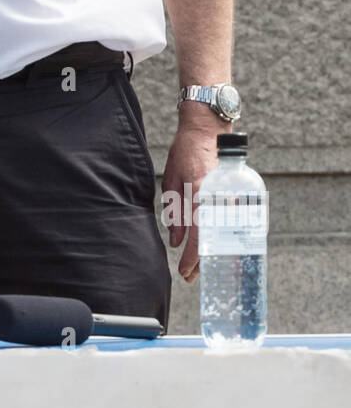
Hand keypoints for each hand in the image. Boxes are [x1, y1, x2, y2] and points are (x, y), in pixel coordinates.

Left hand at [160, 122, 220, 282]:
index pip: (199, 234)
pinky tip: (218, 246)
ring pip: (225, 232)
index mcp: (200, 194)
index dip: (193, 257)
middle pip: (214, 238)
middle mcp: (219, 197)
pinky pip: (231, 221)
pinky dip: (225, 236)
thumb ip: (175, 213)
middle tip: (191, 276)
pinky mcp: (236, 193)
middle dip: (203, 260)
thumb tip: (176, 242)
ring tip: (203, 267)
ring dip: (215, 250)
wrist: (206, 130)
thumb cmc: (185, 152)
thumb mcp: (172, 182)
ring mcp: (230, 195)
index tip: (184, 271)